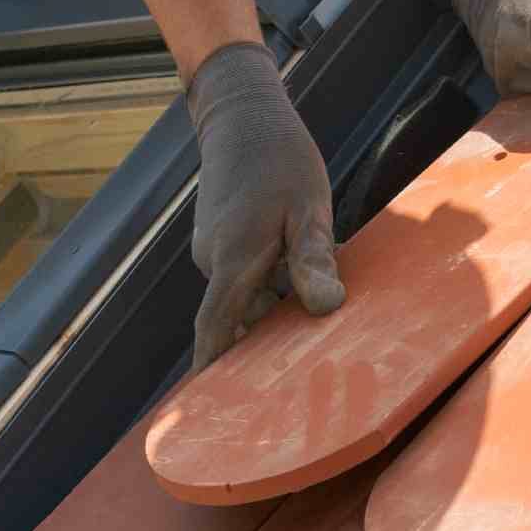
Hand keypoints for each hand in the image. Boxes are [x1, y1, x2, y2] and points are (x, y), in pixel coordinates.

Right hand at [186, 44, 345, 368]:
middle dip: (259, 353)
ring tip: (309, 347)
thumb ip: (313, 259)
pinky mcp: (222, 240)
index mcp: (233, 259)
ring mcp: (214, 251)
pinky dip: (268, 293)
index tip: (205, 416)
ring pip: (243, 299)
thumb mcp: (309, 207)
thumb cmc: (282, 158)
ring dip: (271, 318)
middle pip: (233, 320)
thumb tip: (324, 308)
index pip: (215, 329)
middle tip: (293, 391)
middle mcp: (214, 261)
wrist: (244, 115)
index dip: (212, 373)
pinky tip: (301, 296)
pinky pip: (244, 280)